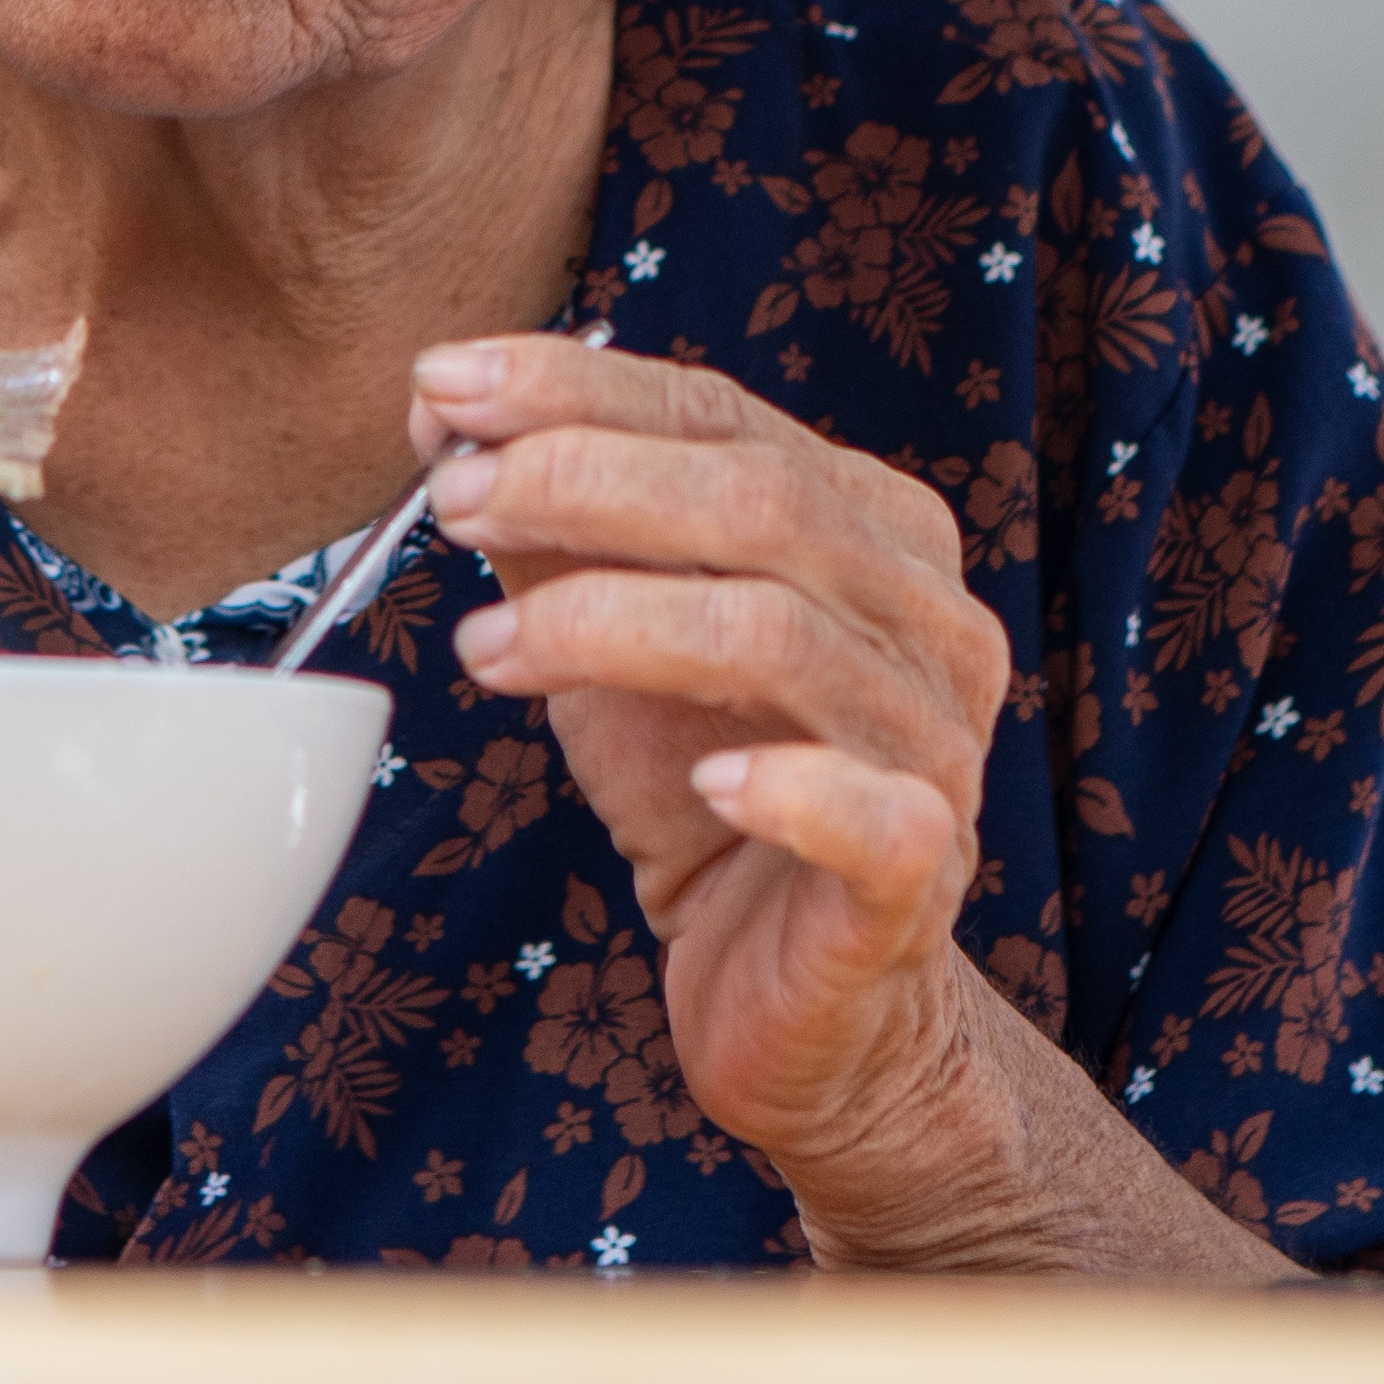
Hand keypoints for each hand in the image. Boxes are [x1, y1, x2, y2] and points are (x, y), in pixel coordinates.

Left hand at [410, 335, 1019, 1226]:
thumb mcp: (613, 640)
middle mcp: (929, 617)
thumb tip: (448, 417)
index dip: (579, 392)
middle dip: (585, 484)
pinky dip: (784, 785)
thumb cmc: (702, 791)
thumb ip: (555, 530)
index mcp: (874, 528)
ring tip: (486, 652)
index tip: (444, 388)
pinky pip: (873, 813)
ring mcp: (939, 743)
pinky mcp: (921, 874)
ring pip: (782, 636)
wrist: (796, 994)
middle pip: (762, 501)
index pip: (725, 417)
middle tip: (458, 505)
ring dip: (611, 623)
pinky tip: (704, 782)